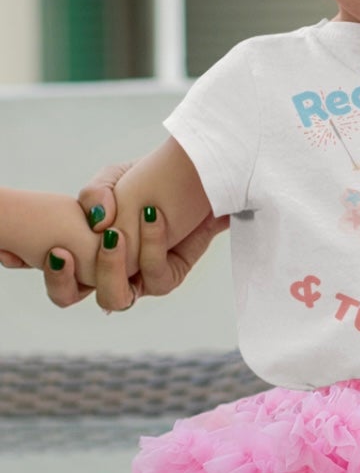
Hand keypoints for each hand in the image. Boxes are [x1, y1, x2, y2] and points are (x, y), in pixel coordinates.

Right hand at [34, 163, 227, 310]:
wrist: (189, 173)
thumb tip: (97, 221)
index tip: (57, 250)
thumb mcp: (113, 179)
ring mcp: (140, 280)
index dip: (56, 277)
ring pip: (118, 298)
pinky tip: (153, 215)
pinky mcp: (170, 275)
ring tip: (116, 234)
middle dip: (76, 278)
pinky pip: (157, 277)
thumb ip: (95, 194)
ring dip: (112, 268)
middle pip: (81, 298)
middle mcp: (113, 276)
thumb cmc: (143, 179)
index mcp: (89, 260)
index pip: (63, 286)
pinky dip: (152, 246)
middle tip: (83, 244)